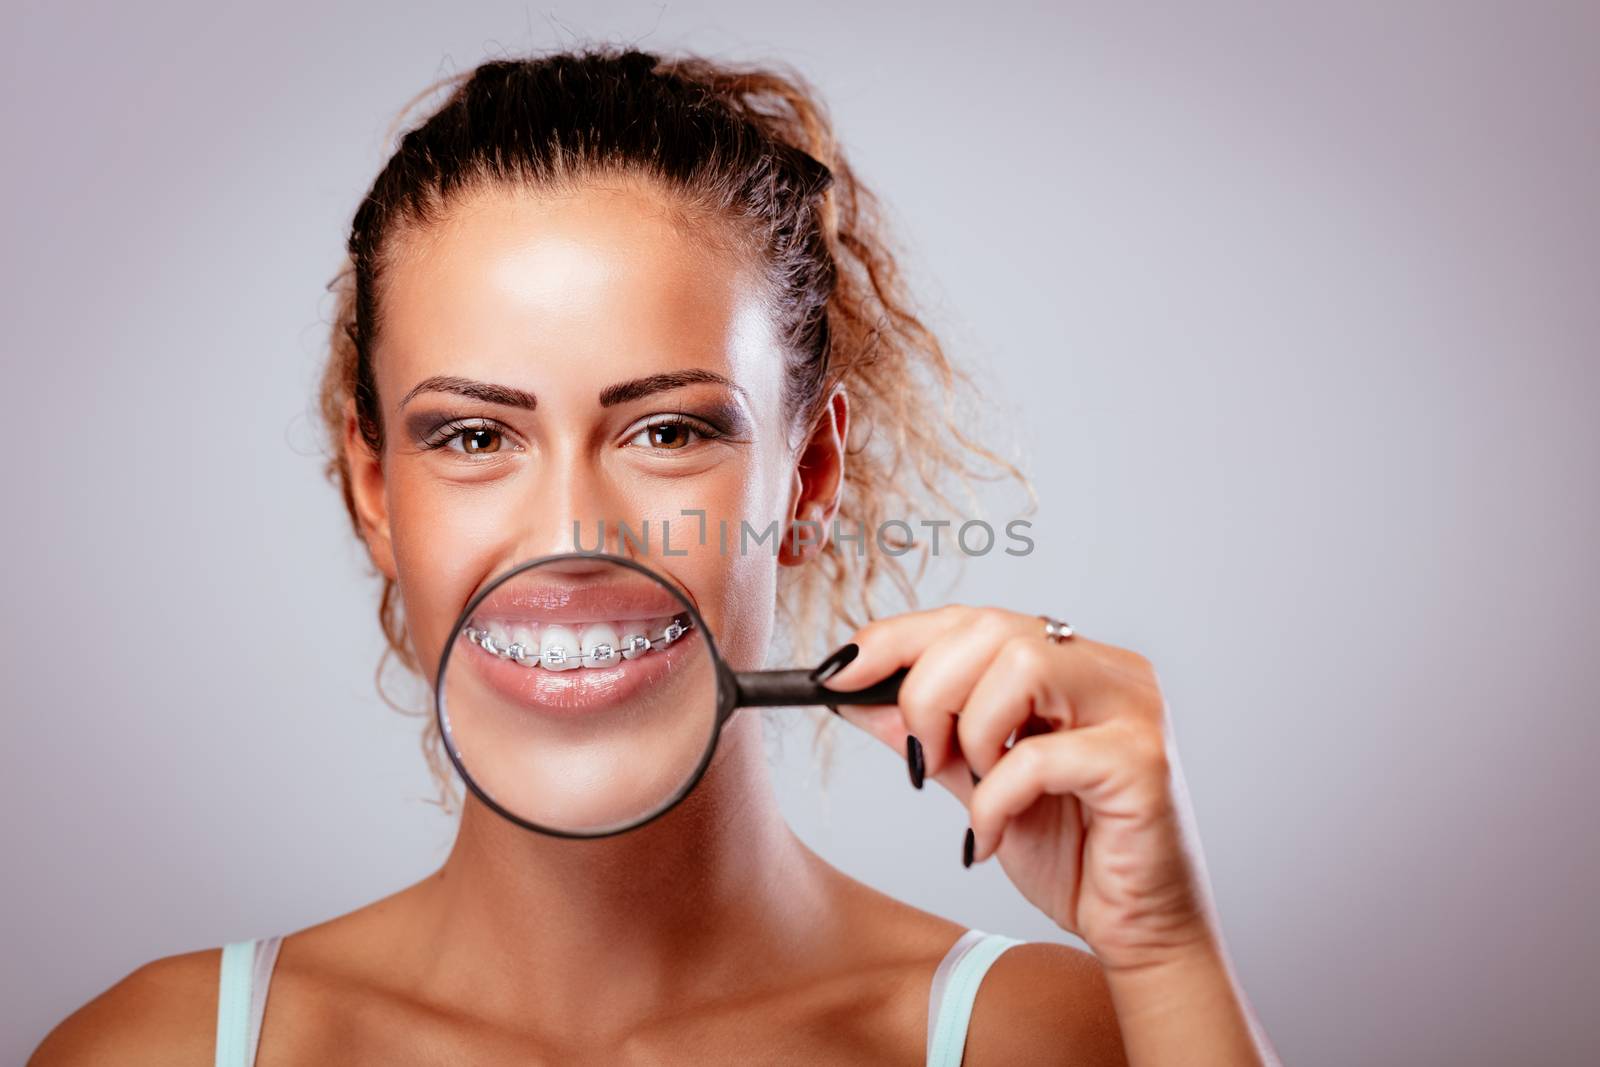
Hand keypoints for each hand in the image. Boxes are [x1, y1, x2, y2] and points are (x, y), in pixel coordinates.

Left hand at [816, 605, 1220, 973]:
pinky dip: (994, 798)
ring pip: (1020, 664)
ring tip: (972, 785)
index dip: (898, 638)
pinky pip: (1038, 755)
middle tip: (921, 755)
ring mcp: (1132, 708)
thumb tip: (853, 694)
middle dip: (928, 690)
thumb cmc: (1073, 853)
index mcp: (1072, 662)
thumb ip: (928, 734)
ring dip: (970, 732)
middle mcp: (1108, 670)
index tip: (838, 673)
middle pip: (992, 629)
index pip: (975, 618)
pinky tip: (989, 835)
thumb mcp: (977, 783)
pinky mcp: (1140, 762)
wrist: (1137, 929)